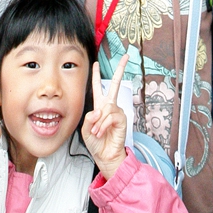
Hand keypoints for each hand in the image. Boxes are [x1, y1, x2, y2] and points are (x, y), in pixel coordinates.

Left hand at [81, 52, 127, 179]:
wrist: (105, 156)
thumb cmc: (96, 143)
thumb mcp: (85, 128)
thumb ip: (89, 117)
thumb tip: (98, 111)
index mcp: (100, 106)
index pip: (98, 87)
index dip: (96, 75)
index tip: (96, 63)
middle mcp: (109, 106)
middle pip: (115, 83)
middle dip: (120, 69)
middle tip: (126, 56)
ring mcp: (117, 111)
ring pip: (106, 108)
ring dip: (99, 121)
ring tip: (96, 132)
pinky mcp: (122, 118)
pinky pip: (110, 116)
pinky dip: (103, 125)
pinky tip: (102, 132)